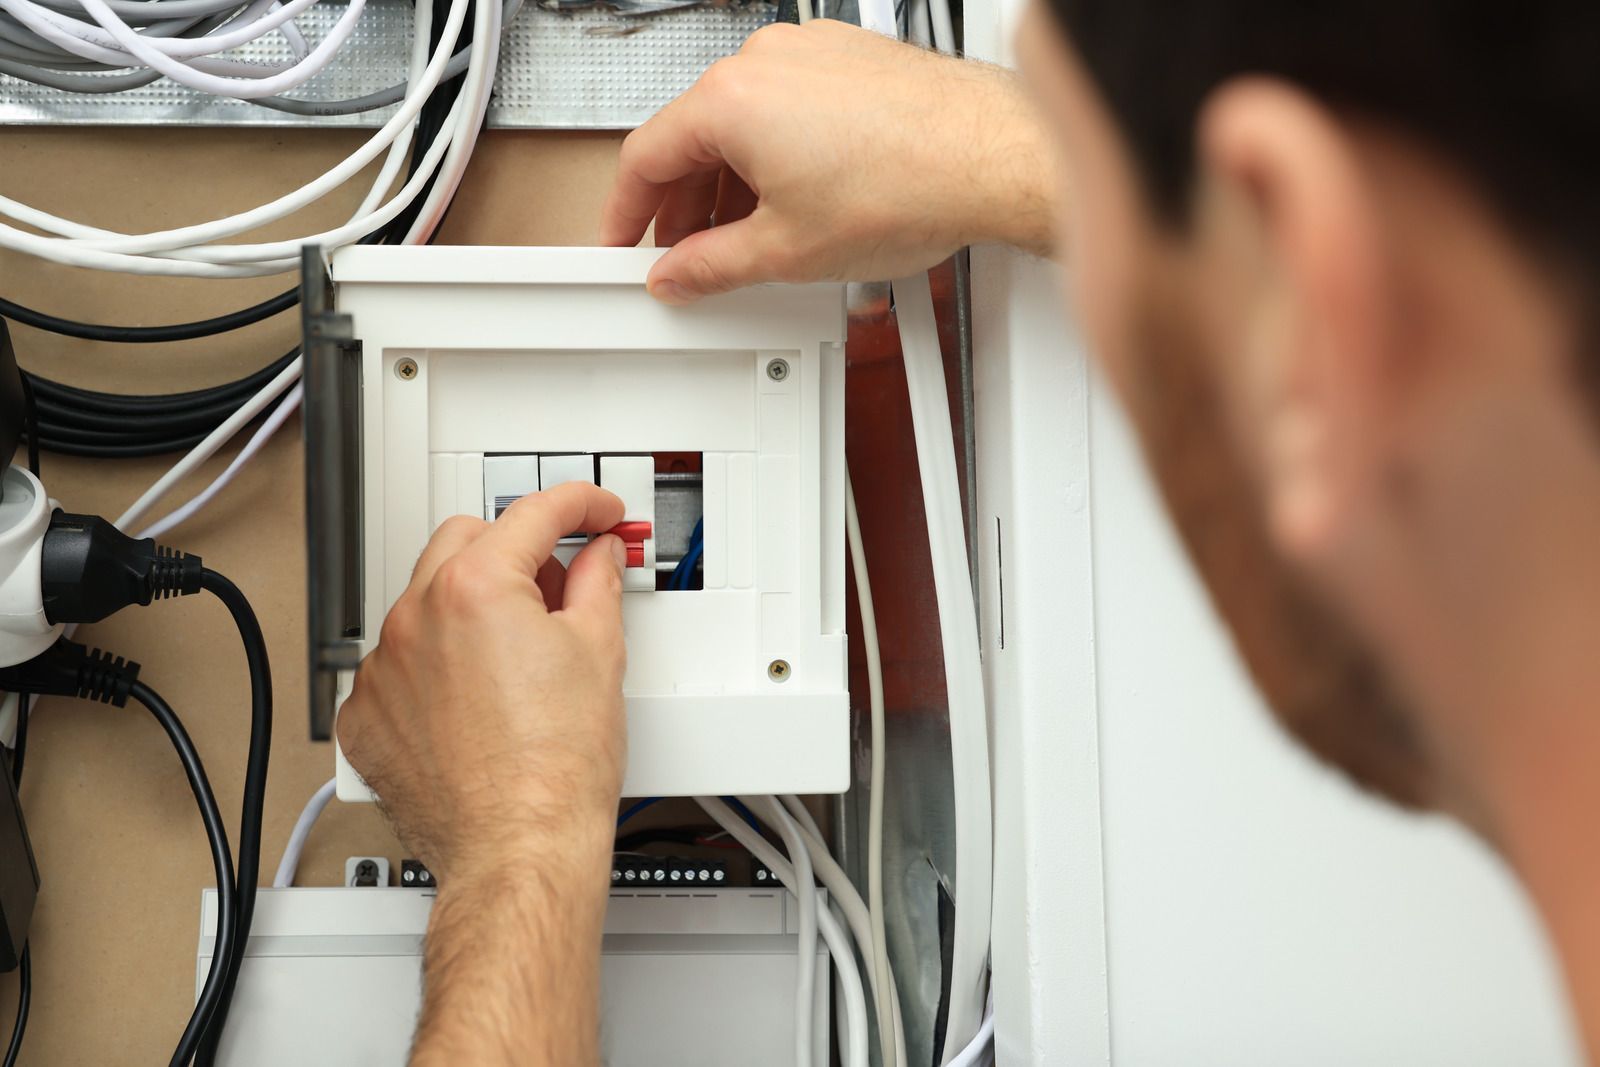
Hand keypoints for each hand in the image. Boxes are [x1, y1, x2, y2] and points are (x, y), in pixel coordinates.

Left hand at [338, 482, 628, 884]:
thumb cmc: (554, 772)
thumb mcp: (599, 653)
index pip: (534, 513)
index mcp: (476, 589)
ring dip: (468, 608)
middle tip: (558, 581)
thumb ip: (597, 583)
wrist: (518, 850)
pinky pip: (397, 665)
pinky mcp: (365, 715)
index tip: (595, 514)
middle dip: (515, 548)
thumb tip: (598, 558)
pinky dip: (433, 666)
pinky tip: (475, 699)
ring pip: (424, 601)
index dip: (580, 504)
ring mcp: (382, 669)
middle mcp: (415, 618)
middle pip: (466, 539)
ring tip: (518, 655)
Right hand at [600, 19, 1055, 303]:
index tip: (624, 242)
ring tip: (746, 241)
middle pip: (693, 137)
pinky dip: (776, 154)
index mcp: (731, 99)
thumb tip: (680, 274)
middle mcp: (766, 60)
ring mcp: (811, 54)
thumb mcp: (787, 251)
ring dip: (732, 183)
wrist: (993, 158)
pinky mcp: (850, 60)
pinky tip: (795, 201)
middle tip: (686, 255)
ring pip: (743, 122)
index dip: (626, 212)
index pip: (646, 156)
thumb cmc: (908, 186)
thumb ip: (713, 267)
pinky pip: (788, 107)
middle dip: (686, 204)